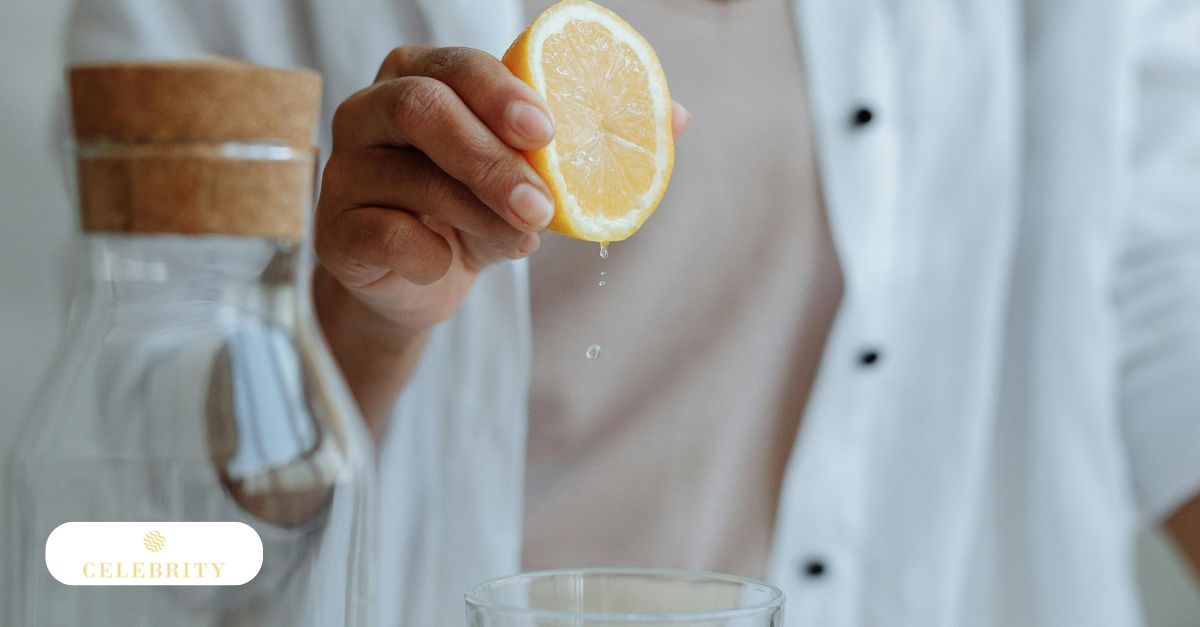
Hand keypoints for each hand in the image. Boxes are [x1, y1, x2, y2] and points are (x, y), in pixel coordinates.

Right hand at [311, 45, 690, 433]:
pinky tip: (450, 263)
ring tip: (519, 241)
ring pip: (409, 178)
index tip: (551, 130)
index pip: (456, 65)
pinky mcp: (335, 230)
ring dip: (478, 216)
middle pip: (421, 108)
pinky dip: (432, 255)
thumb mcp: (536, 175)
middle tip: (541, 205)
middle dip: (490, 158)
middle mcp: (370, 111)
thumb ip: (594, 143)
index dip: (503, 92)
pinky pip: (383, 236)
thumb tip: (678, 117)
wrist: (420, 283)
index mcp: (419, 78)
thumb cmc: (479, 209)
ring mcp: (345, 170)